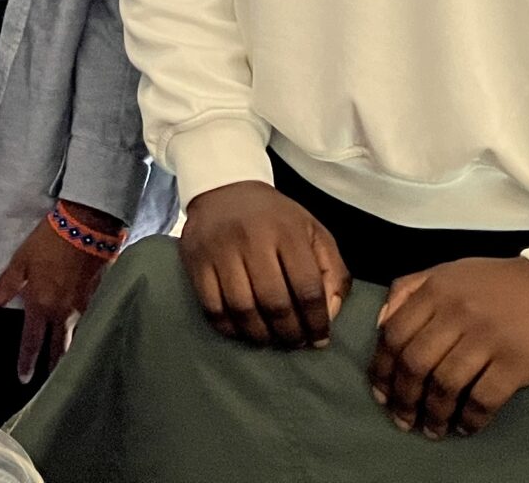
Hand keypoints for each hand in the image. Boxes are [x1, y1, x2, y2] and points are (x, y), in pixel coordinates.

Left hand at [0, 205, 116, 380]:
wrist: (86, 226)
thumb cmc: (49, 242)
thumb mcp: (21, 261)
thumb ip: (5, 285)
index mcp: (41, 304)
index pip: (32, 340)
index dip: (27, 361)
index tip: (24, 379)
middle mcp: (63, 312)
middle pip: (59, 347)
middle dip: (54, 366)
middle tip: (51, 383)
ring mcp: (84, 307)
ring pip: (77, 337)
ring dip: (71, 352)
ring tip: (68, 366)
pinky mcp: (98, 297)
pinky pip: (90, 322)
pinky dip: (87, 333)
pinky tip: (87, 338)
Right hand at [178, 180, 349, 348]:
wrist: (223, 187)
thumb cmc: (275, 218)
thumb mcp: (313, 232)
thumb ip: (332, 271)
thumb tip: (329, 314)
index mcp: (287, 231)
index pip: (307, 288)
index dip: (316, 321)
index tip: (319, 339)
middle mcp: (252, 239)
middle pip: (274, 302)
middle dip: (289, 333)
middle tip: (294, 342)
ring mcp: (220, 250)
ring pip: (242, 309)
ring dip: (260, 335)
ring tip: (270, 339)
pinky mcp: (196, 260)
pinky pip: (212, 307)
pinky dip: (229, 328)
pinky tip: (242, 330)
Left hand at [368, 256, 528, 438]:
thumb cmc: (499, 283)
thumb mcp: (448, 272)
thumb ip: (409, 290)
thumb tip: (380, 324)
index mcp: (436, 290)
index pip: (394, 334)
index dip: (382, 369)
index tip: (380, 393)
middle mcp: (457, 312)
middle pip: (415, 363)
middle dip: (403, 398)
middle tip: (402, 420)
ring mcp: (488, 337)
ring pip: (446, 384)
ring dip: (434, 414)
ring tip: (431, 429)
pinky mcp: (518, 361)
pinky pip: (484, 398)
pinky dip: (471, 419)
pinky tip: (465, 428)